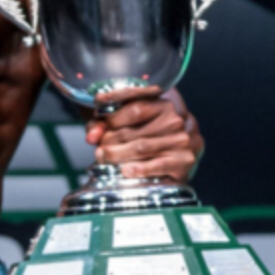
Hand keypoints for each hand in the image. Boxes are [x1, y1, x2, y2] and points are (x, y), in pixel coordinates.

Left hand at [85, 91, 203, 183]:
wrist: (183, 157)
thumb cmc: (152, 138)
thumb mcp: (130, 123)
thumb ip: (106, 125)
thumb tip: (91, 136)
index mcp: (163, 104)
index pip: (134, 106)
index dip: (112, 111)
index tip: (97, 107)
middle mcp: (174, 120)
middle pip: (131, 130)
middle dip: (109, 139)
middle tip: (98, 147)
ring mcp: (180, 140)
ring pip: (140, 147)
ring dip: (117, 154)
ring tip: (103, 157)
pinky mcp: (183, 162)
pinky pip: (157, 165)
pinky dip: (139, 168)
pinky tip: (126, 170)